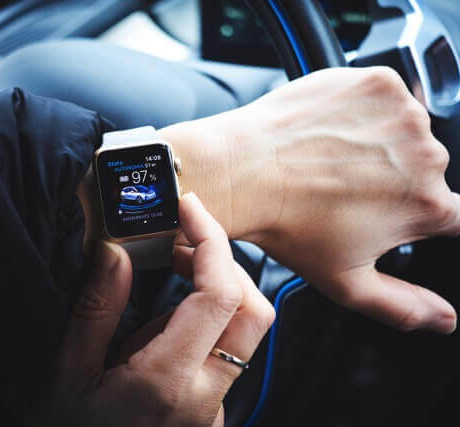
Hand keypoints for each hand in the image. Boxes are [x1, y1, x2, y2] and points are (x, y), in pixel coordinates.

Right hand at [33, 193, 273, 426]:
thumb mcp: (65, 372)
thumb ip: (96, 308)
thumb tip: (117, 250)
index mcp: (166, 383)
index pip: (220, 297)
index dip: (211, 242)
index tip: (188, 209)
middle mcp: (204, 400)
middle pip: (254, 313)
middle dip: (225, 264)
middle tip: (181, 239)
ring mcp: (211, 412)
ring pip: (246, 335)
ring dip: (217, 290)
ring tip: (169, 271)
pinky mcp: (207, 414)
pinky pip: (224, 356)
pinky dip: (206, 320)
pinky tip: (164, 318)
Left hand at [159, 66, 456, 333]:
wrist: (240, 172)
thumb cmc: (286, 226)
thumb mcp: (345, 283)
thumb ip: (403, 307)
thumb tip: (444, 320)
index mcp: (426, 206)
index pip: (455, 215)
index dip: (427, 214)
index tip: (398, 208)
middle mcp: (426, 156)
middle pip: (425, 169)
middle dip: (393, 178)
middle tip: (345, 186)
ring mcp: (403, 113)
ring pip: (405, 130)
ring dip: (379, 141)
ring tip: (331, 157)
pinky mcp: (377, 82)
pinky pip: (385, 95)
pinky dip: (364, 108)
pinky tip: (328, 129)